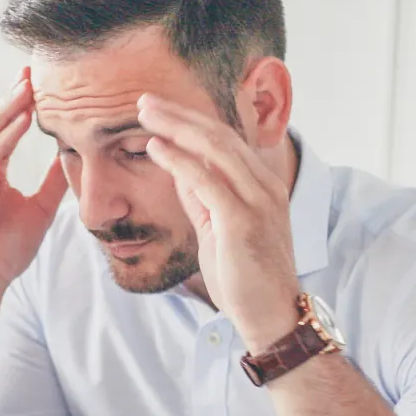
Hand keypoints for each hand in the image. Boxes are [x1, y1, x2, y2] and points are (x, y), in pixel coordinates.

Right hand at [0, 68, 68, 299]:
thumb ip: (53, 181)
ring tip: (26, 91)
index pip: (5, 128)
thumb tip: (75, 155)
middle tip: (32, 72)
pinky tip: (17, 126)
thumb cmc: (4, 252)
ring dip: (5, 113)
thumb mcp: (40, 209)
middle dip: (13, 99)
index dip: (22, 104)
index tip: (42, 80)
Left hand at [137, 94, 300, 349]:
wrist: (271, 317)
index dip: (190, 120)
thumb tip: (179, 171)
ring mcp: (257, 201)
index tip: (159, 108)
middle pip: (218, 134)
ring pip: (214, 148)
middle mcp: (264, 186)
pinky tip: (156, 146)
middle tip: (144, 98)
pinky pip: (207, 180)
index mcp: (262, 185)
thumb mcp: (218, 230)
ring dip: (176, 125)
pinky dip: (179, 159)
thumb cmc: (245, 279)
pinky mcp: (242, 220)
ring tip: (145, 111)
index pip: (224, 140)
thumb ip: (203, 199)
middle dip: (179, 113)